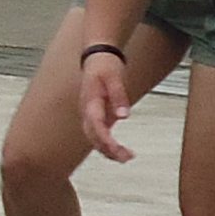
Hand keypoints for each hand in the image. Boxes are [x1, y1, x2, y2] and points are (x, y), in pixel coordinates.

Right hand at [76, 45, 138, 162]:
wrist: (97, 57)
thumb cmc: (104, 65)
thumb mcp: (114, 77)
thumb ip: (119, 96)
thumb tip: (124, 116)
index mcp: (90, 102)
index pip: (95, 125)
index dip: (105, 139)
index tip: (116, 148)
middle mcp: (87, 111)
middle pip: (93, 137)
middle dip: (108, 150)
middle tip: (126, 158)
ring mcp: (91, 115)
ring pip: (95, 139)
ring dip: (108, 151)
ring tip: (127, 157)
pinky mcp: (97, 116)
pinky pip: (100, 135)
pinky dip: (109, 145)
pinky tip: (121, 151)